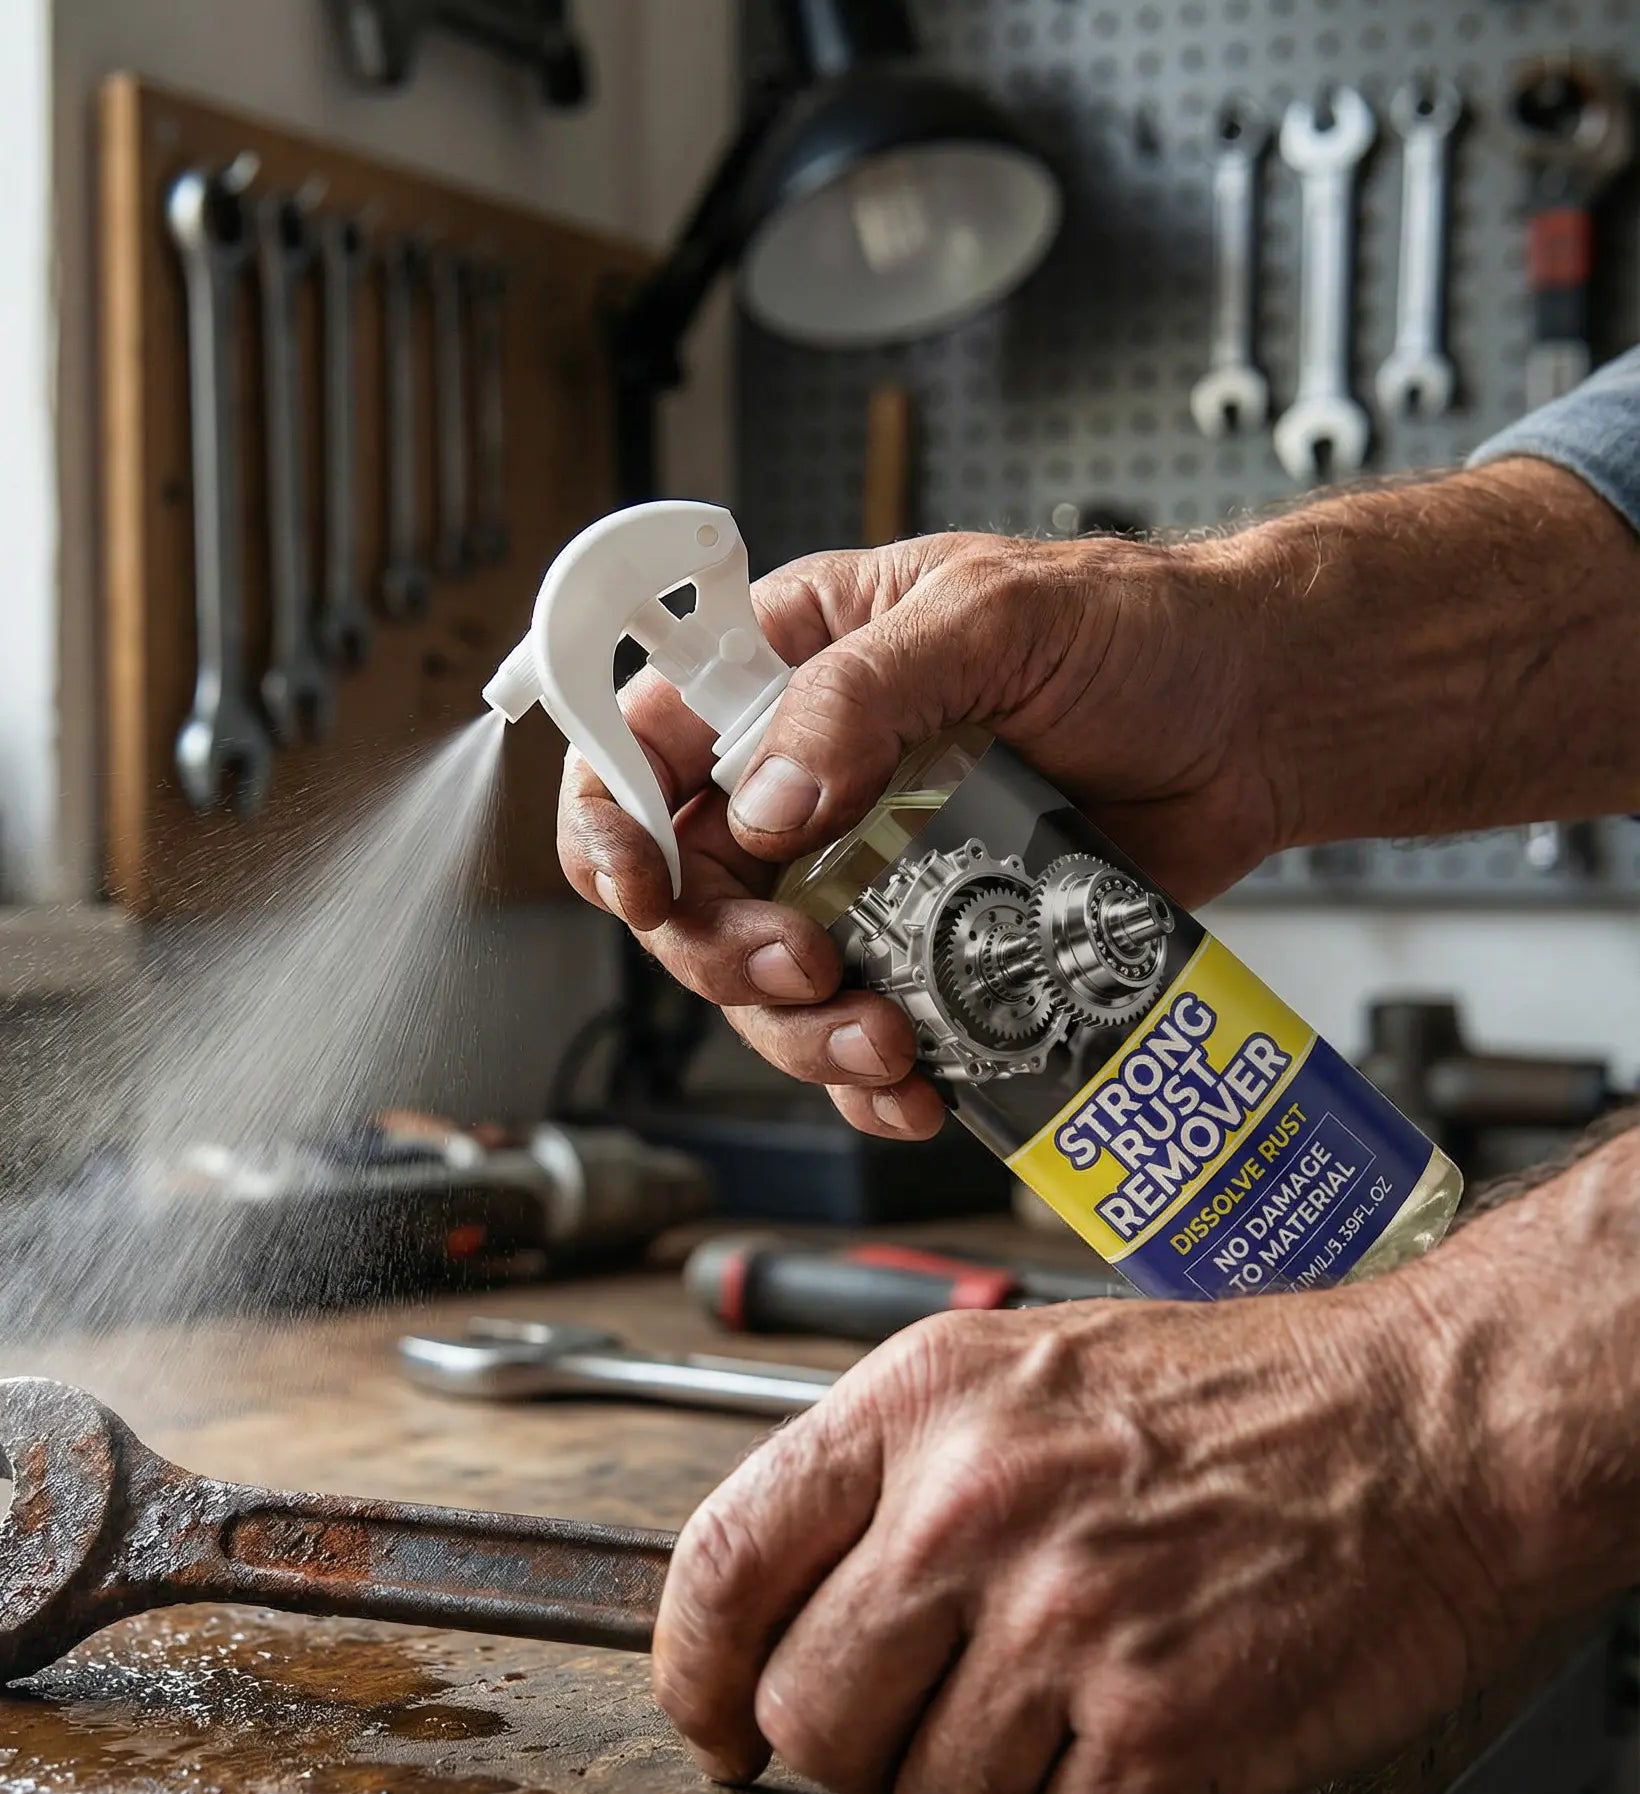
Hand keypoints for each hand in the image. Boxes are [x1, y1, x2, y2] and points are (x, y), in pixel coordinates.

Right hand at [556, 530, 1288, 1138]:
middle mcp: (807, 776)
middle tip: (803, 972)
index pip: (644, 744)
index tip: (643, 885)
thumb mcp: (992, 620)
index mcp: (791, 667)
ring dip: (802, 1034)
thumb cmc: (1145, 630)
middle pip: (689, 893)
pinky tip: (916, 1088)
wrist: (1265, 718)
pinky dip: (874, 1080)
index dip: (613, 821)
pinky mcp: (931, 944)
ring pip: (767, 983)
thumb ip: (861, 695)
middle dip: (725, 954)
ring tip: (884, 1044)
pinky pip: (861, 1029)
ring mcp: (865, 869)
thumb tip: (767, 803)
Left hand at [649, 1229, 1576, 1793]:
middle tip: (930, 1729)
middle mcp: (970, 1503)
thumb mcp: (1021, 1370)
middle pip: (810, 1711)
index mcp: (919, 1400)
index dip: (691, 1668)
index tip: (711, 1722)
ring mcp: (1062, 1614)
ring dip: (987, 1793)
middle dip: (857, 1752)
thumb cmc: (1236, 1397)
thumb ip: (895, 1472)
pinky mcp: (1161, 1719)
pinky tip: (1147, 1744)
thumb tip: (791, 1596)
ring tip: (1067, 1716)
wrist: (1425, 1425)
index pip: (726, 1556)